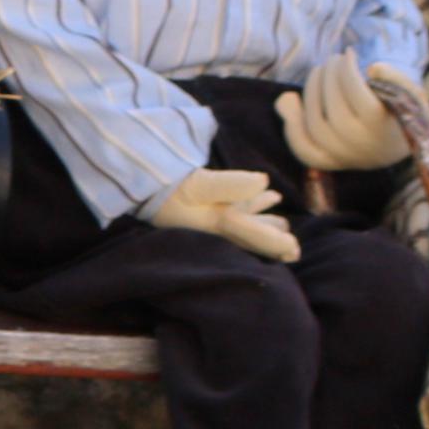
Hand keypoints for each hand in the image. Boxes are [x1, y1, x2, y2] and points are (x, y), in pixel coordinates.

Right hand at [147, 166, 299, 261]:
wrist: (134, 178)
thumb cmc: (163, 185)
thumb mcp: (196, 184)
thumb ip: (230, 184)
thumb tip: (263, 181)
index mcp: (215, 225)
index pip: (251, 235)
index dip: (273, 243)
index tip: (294, 250)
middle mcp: (213, 225)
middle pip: (248, 235)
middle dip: (271, 241)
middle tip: (294, 250)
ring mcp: (207, 215)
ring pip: (242, 222)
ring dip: (264, 222)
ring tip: (283, 222)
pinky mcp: (201, 203)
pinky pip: (232, 207)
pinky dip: (251, 204)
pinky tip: (266, 194)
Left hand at [279, 56, 404, 173]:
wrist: (398, 145)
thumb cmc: (403, 112)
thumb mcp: (411, 93)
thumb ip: (397, 78)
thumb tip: (373, 68)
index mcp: (383, 128)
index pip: (357, 95)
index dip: (348, 70)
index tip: (349, 53)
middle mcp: (362, 146)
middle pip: (334, 109)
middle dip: (329, 77)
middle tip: (333, 59)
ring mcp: (343, 157)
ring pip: (315, 126)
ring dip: (310, 92)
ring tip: (319, 71)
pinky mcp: (328, 162)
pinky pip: (303, 148)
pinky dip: (291, 125)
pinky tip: (292, 100)